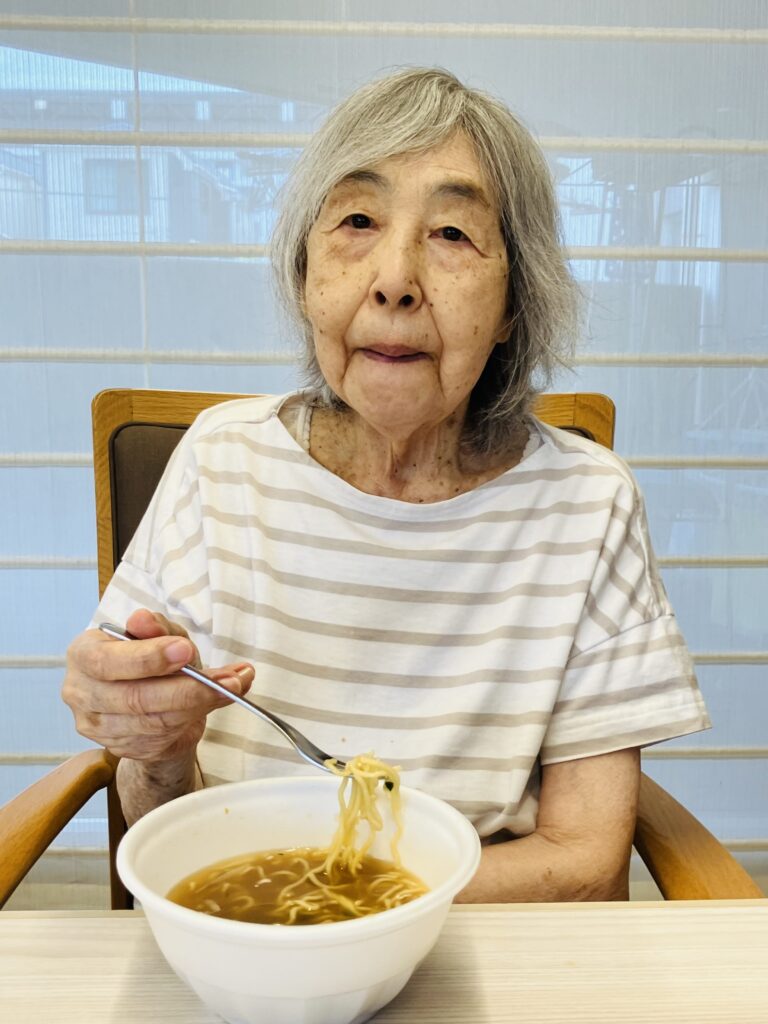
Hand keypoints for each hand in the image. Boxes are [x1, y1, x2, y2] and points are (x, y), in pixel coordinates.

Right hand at [62, 608, 254, 762]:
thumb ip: (155, 627)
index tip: (185, 650)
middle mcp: (83, 695)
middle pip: (134, 698)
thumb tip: (143, 620)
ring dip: (202, 703)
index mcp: (84, 655)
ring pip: (155, 722)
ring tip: (236, 684)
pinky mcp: (125, 749)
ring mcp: (101, 728)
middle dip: (187, 688)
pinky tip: (222, 698)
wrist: (153, 697)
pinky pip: (166, 737)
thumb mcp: (159, 634)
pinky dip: (200, 717)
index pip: (107, 661)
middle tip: (227, 678)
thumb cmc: (151, 658)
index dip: (147, 658)